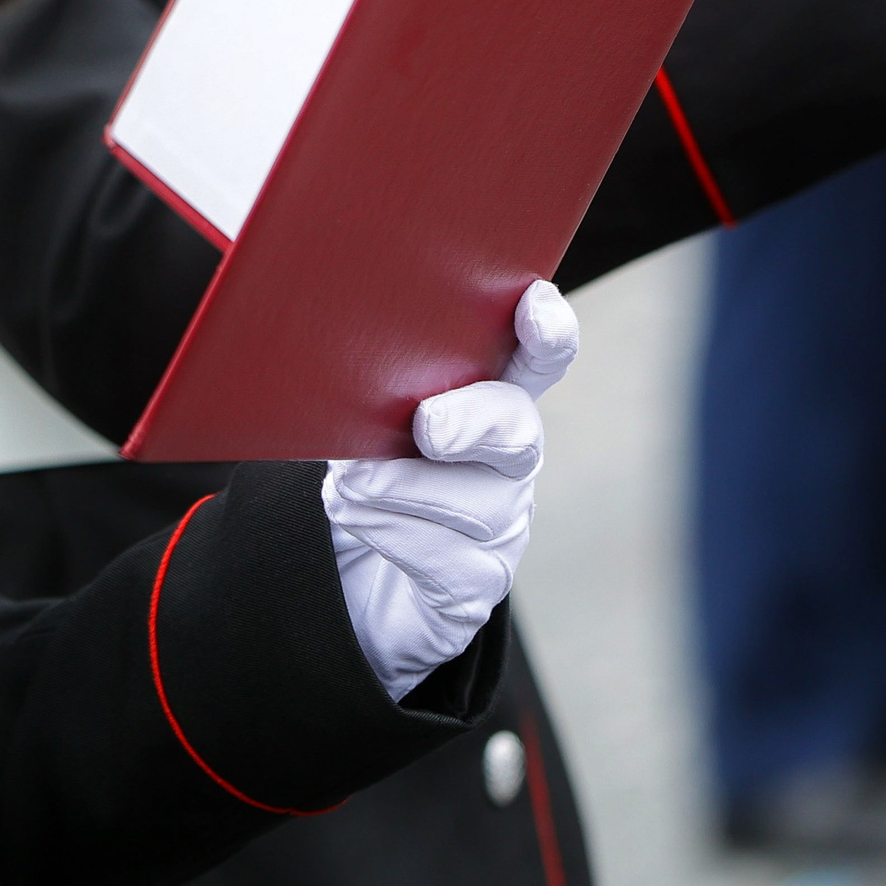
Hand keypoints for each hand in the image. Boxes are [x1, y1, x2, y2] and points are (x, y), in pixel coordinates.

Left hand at [322, 282, 578, 700]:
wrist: (344, 581)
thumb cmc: (358, 481)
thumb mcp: (356, 424)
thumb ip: (367, 391)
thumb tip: (340, 370)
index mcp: (484, 400)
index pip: (535, 360)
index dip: (545, 330)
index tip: (533, 302)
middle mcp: (507, 459)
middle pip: (517, 431)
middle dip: (473, 422)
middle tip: (427, 427)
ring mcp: (503, 523)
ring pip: (473, 502)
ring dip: (397, 490)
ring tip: (350, 489)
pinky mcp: (480, 583)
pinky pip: (448, 558)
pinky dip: (392, 535)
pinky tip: (364, 526)